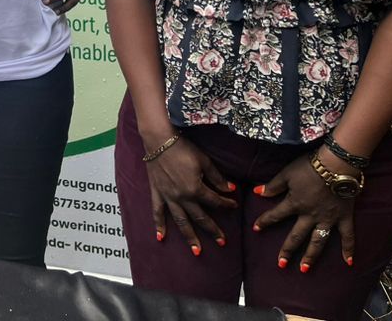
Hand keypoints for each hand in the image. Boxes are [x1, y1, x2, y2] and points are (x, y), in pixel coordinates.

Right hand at [144, 137, 237, 253]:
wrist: (159, 140)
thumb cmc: (183, 148)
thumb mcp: (204, 161)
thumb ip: (217, 177)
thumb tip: (230, 189)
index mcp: (195, 189)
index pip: (215, 201)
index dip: (226, 204)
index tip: (234, 206)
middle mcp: (182, 197)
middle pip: (200, 217)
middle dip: (213, 230)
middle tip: (223, 242)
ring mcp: (169, 197)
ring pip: (181, 221)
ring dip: (190, 237)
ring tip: (197, 251)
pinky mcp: (157, 193)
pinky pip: (158, 212)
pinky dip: (158, 225)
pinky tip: (161, 237)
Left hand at [253, 149, 356, 271]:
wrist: (336, 164)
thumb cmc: (310, 166)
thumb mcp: (287, 173)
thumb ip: (273, 185)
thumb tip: (257, 193)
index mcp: (295, 204)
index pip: (276, 215)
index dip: (264, 221)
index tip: (255, 229)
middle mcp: (310, 216)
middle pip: (296, 236)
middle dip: (287, 250)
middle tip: (281, 264)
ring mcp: (328, 219)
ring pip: (318, 241)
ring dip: (311, 256)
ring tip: (304, 269)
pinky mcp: (344, 217)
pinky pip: (348, 236)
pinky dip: (349, 249)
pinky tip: (348, 262)